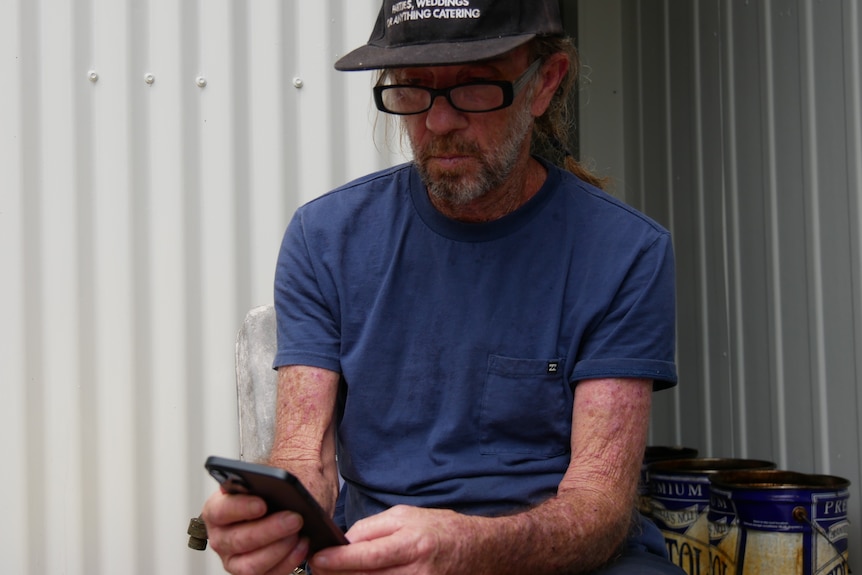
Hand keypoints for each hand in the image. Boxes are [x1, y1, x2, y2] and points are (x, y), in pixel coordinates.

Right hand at [201, 489, 310, 574]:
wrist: (278, 505)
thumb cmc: (269, 491)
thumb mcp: (264, 479)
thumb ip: (264, 480)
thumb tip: (276, 481)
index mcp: (216, 510)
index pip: (221, 511)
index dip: (241, 508)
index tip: (262, 504)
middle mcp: (221, 538)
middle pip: (239, 540)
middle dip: (270, 530)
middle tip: (294, 518)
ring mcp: (234, 559)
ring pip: (251, 564)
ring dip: (279, 549)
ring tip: (299, 534)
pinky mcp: (252, 572)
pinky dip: (288, 561)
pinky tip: (302, 546)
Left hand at [308, 505, 470, 574]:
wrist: (476, 550)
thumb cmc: (439, 529)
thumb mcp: (405, 515)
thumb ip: (372, 528)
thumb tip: (343, 542)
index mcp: (411, 543)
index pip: (367, 555)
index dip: (339, 560)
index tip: (318, 558)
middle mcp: (415, 571)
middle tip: (320, 568)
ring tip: (336, 573)